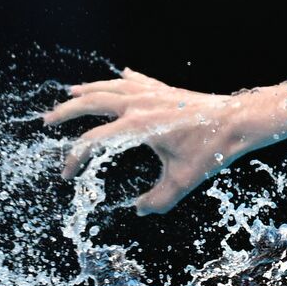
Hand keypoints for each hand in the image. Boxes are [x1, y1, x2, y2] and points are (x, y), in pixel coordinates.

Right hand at [42, 67, 241, 214]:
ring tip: (71, 93)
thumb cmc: (212, 149)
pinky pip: (139, 82)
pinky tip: (121, 75)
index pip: (94, 142)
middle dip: (67, 111)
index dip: (75, 159)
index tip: (68, 175)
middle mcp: (140, 105)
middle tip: (47, 120)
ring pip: (111, 87)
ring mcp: (153, 94)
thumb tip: (140, 210)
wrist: (238, 120)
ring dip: (89, 90)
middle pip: (92, 102)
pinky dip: (125, 80)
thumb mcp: (184, 180)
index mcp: (138, 126)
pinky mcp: (167, 91)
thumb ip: (159, 199)